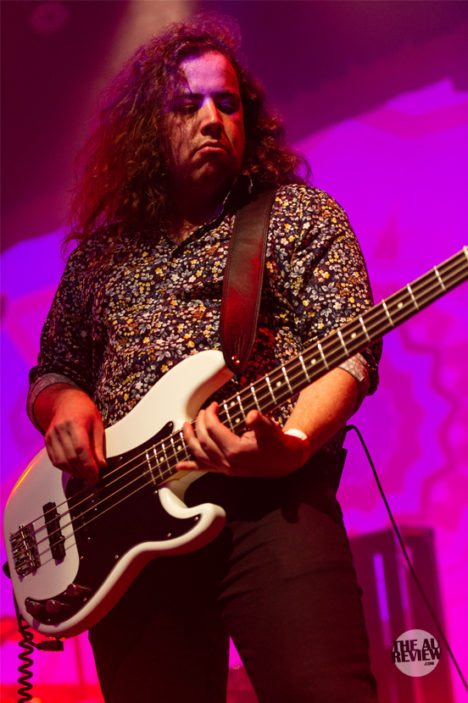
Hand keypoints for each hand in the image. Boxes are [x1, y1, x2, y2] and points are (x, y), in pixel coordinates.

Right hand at [39, 386, 105, 482]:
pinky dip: (65, 468)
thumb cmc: (84, 411)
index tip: (96, 475)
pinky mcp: (47, 441)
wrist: (66, 401)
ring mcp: (51, 435)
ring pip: (61, 461)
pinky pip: (54, 460)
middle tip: (93, 478)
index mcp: (75, 422)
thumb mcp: (97, 424)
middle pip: (71, 457)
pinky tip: (74, 470)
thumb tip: (101, 465)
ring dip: (74, 472)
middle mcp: (60, 429)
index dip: (88, 465)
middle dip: (83, 471)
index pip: (81, 449)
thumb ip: (99, 445)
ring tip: (85, 476)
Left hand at [177, 402, 310, 477]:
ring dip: (189, 440)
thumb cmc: (277, 443)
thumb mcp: (270, 428)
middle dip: (200, 423)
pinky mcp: (225, 470)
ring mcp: (225, 468)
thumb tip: (251, 416)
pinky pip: (204, 468)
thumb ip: (260, 422)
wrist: (285, 461)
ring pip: (199, 454)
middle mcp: (228, 462)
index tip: (213, 405)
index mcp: (236, 451)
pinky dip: (190, 466)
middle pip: (204, 440)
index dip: (210, 415)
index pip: (214, 430)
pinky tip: (178, 465)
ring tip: (185, 427)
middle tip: (204, 411)